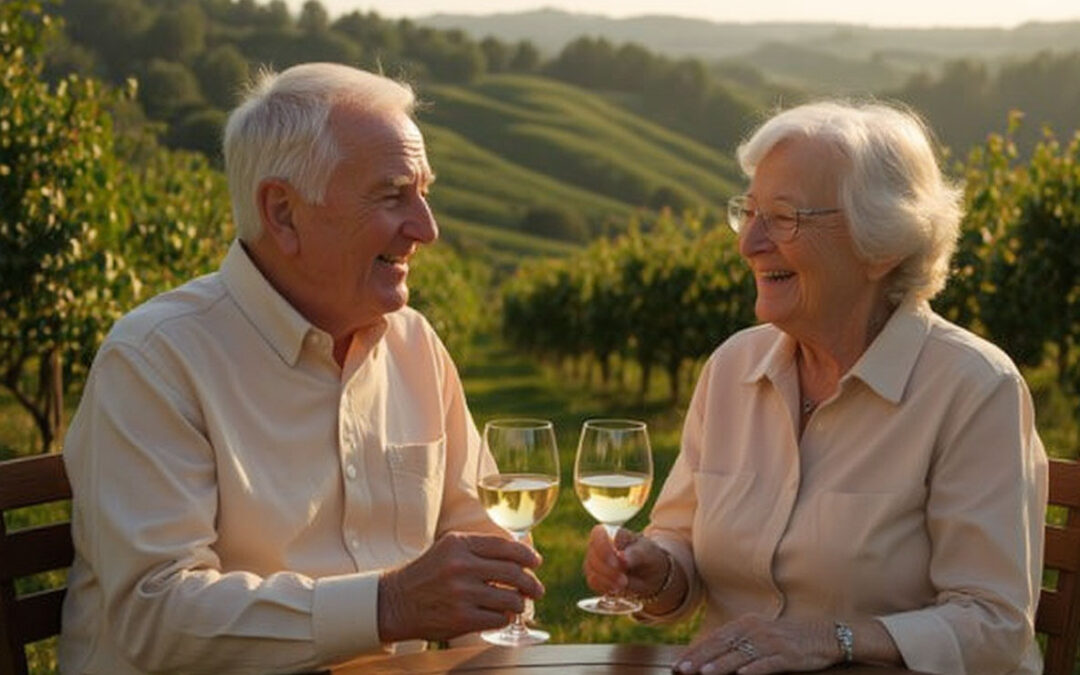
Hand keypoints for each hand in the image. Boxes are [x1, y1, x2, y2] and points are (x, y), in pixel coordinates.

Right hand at [377, 532, 543, 642]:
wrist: (395, 602)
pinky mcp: (462, 618)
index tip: (536, 562)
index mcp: (460, 543)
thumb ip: (479, 547)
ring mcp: (462, 593)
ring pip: (511, 598)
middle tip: (537, 589)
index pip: (505, 547)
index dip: (526, 555)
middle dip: (531, 583)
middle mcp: (461, 565)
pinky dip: (505, 618)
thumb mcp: (448, 548)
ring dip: (519, 603)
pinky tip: (500, 615)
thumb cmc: (427, 574)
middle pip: (513, 573)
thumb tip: (518, 551)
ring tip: (518, 604)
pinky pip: (499, 618)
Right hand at [582, 525, 669, 598]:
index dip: (603, 549)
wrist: (651, 573)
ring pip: (591, 571)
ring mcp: (595, 561)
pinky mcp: (595, 575)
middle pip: (593, 557)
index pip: (598, 534)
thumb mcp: (647, 552)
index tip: (617, 564)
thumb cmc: (648, 556)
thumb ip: (634, 554)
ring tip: (623, 584)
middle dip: (608, 571)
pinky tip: (616, 589)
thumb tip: (621, 558)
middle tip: (624, 580)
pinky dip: (605, 587)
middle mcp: (599, 545)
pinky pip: (593, 583)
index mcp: (611, 533)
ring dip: (607, 581)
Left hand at [673, 616, 837, 674]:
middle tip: (682, 669)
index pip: (715, 638)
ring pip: (741, 655)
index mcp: (746, 623)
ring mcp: (771, 642)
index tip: (678, 662)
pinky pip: (767, 663)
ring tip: (704, 673)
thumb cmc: (785, 637)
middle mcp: (756, 630)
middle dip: (700, 659)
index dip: (696, 651)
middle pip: (723, 646)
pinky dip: (753, 669)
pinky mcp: (787, 655)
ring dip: (721, 665)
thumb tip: (709, 655)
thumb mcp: (758, 633)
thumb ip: (736, 641)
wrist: (822, 634)